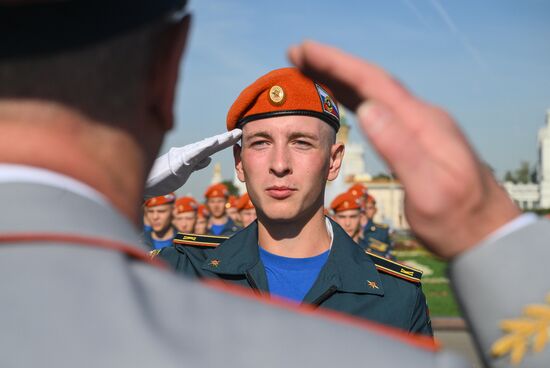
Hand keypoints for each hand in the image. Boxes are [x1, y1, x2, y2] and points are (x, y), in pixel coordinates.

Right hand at [144, 129, 241, 196]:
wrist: (144, 182)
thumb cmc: (162, 177)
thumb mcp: (184, 172)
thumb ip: (196, 164)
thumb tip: (209, 158)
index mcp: (191, 155)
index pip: (211, 147)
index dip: (225, 142)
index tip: (238, 136)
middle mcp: (187, 152)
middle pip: (210, 144)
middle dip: (225, 139)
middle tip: (239, 132)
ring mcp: (181, 157)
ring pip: (203, 148)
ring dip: (217, 142)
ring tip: (230, 137)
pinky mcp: (177, 164)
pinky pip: (191, 156)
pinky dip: (202, 150)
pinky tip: (212, 146)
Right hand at [289, 41, 519, 258]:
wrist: (486, 231)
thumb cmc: (457, 218)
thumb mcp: (427, 190)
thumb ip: (400, 149)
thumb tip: (367, 109)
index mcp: (423, 123)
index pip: (373, 83)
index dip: (335, 64)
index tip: (304, 51)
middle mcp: (423, 117)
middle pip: (371, 81)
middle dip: (332, 64)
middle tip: (297, 53)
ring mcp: (423, 125)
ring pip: (376, 92)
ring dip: (342, 77)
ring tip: (312, 68)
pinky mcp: (420, 137)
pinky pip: (382, 106)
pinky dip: (357, 96)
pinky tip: (347, 97)